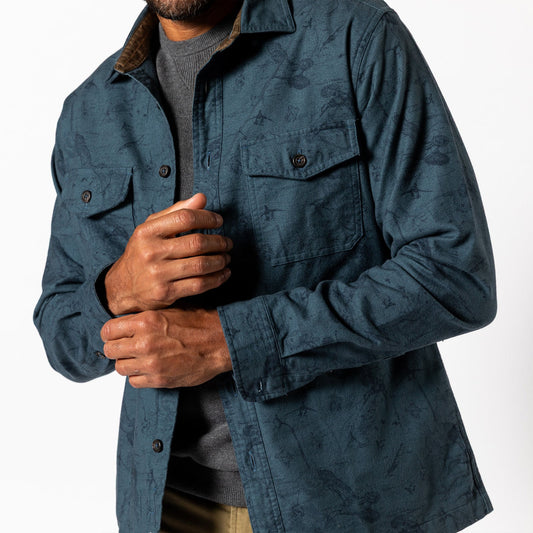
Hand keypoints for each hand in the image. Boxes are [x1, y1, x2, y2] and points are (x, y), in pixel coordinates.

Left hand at [101, 308, 231, 387]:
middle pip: (110, 350)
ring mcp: (151, 362)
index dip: (111, 334)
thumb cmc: (200, 323)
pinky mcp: (159, 379)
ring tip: (140, 359)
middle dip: (116, 349)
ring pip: (120, 368)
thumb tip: (127, 325)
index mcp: (146, 320)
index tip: (116, 336)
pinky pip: (134, 381)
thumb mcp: (170, 310)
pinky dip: (139, 376)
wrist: (221, 341)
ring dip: (128, 363)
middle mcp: (145, 341)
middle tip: (126, 348)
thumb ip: (146, 318)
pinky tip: (150, 369)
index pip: (108, 330)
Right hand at [105, 193, 232, 315]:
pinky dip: (216, 279)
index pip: (185, 218)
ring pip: (200, 265)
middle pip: (196, 243)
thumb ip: (176, 211)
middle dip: (219, 242)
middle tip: (228, 243)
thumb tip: (201, 198)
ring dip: (220, 261)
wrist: (122, 286)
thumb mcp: (152, 228)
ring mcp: (158, 274)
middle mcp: (151, 252)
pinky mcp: (166, 293)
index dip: (207, 218)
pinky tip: (223, 273)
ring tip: (226, 257)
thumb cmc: (142, 253)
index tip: (219, 221)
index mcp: (147, 232)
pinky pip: (199, 285)